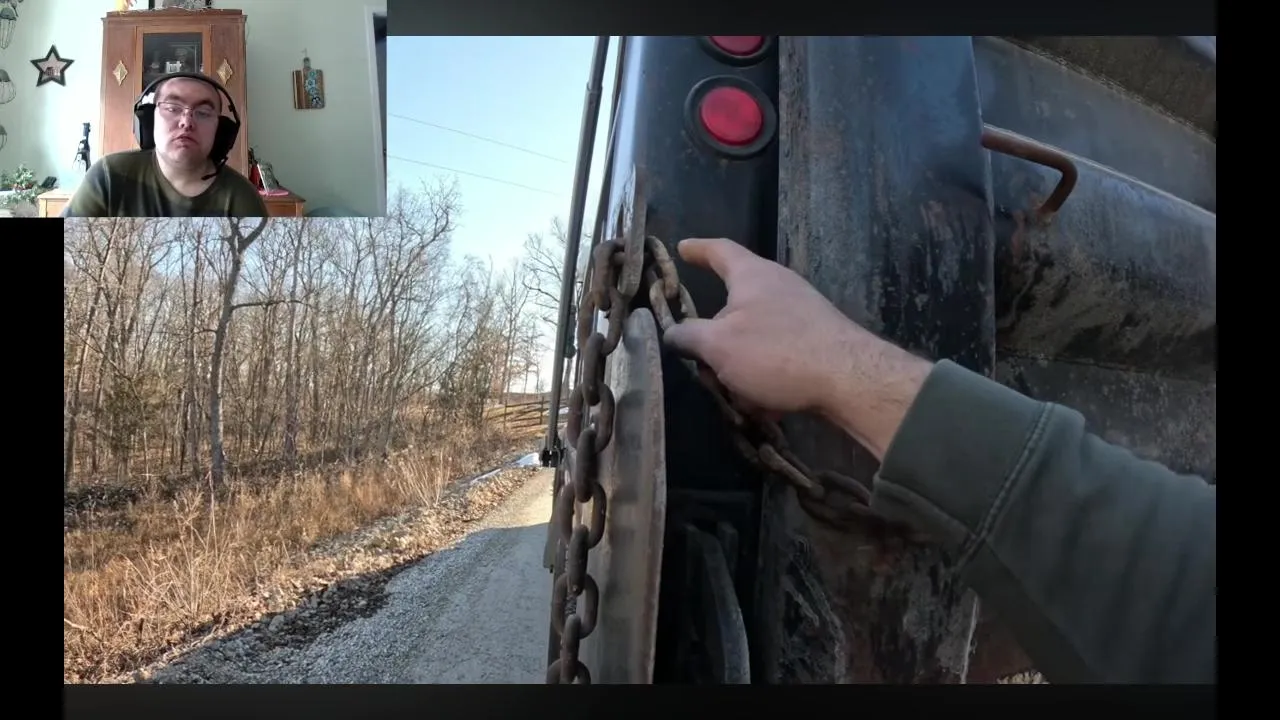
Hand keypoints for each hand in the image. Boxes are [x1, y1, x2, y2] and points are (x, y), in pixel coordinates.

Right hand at [662, 237, 931, 459]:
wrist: (850, 380)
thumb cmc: (776, 352)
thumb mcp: (718, 346)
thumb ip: (688, 337)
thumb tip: (672, 333)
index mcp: (752, 275)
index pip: (719, 250)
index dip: (697, 249)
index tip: (682, 248)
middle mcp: (779, 286)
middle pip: (734, 306)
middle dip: (716, 339)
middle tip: (703, 363)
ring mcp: (802, 313)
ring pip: (755, 338)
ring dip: (741, 367)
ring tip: (740, 395)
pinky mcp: (817, 340)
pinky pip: (778, 356)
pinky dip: (767, 377)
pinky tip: (768, 404)